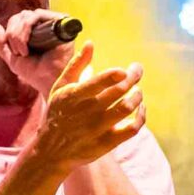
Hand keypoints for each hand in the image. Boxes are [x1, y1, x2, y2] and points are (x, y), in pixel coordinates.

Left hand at [0, 9, 76, 97]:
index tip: (12, 51)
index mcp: (34, 31)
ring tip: (23, 52)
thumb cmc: (34, 73)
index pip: (17, 20)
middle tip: (18, 53)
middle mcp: (44, 25)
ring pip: (27, 15)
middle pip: (21, 16)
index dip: (9, 32)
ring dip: (18, 34)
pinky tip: (27, 46)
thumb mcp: (12, 58)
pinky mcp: (60, 23)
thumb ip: (1, 43)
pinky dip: (26, 28)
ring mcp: (53, 23)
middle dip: (12, 34)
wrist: (49, 81)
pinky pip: (37, 15)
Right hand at [22, 46, 145, 176]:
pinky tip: (140, 108)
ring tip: (137, 90)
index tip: (123, 70)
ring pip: (127, 108)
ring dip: (137, 96)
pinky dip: (141, 116)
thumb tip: (90, 43)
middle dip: (133, 76)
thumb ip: (76, 65)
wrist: (53, 151)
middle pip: (118, 91)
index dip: (115, 74)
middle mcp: (87, 112)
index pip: (100, 82)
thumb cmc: (58, 113)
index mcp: (75, 96)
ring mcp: (98, 128)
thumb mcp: (61, 88)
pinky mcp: (107, 142)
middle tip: (137, 70)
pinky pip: (132, 128)